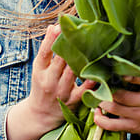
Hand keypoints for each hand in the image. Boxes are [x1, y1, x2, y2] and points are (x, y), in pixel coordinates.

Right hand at [6, 25, 94, 139]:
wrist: (41, 114)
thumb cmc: (42, 86)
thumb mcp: (39, 68)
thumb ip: (47, 49)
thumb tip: (54, 26)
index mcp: (39, 70)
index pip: (44, 52)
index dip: (52, 39)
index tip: (60, 25)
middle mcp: (49, 81)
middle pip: (61, 60)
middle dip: (71, 45)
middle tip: (83, 31)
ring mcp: (61, 91)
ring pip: (73, 71)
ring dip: (83, 58)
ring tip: (94, 44)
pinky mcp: (73, 100)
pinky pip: (85, 88)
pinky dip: (92, 78)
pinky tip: (100, 68)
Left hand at [92, 76, 139, 139]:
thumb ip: (136, 77)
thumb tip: (107, 71)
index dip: (129, 77)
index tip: (118, 74)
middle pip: (121, 95)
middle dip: (107, 91)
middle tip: (100, 87)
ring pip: (114, 108)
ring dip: (102, 102)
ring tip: (98, 98)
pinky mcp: (132, 126)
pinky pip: (111, 125)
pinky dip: (100, 119)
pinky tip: (97, 112)